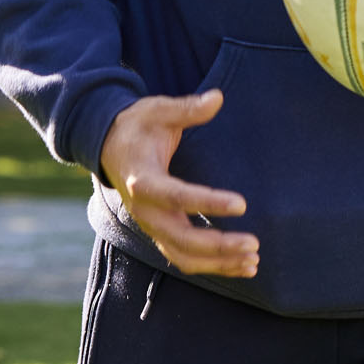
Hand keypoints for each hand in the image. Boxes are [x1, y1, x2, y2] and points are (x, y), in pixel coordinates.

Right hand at [96, 91, 257, 276]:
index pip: (177, 197)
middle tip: (254, 244)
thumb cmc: (137, 126)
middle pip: (181, 238)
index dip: (209, 203)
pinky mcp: (159, 233)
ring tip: (253, 260)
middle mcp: (145, 210)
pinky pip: (184, 258)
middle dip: (219, 246)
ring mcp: (151, 226)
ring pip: (183, 256)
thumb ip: (187, 108)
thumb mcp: (157, 110)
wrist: (108, 148)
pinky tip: (242, 266)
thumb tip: (218, 98)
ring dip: (218, 263)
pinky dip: (212, 266)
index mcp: (143, 180)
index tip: (242, 204)